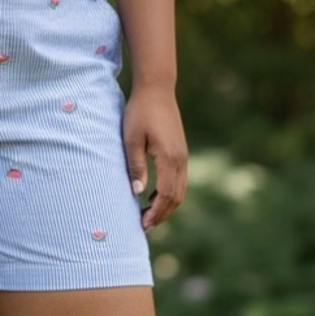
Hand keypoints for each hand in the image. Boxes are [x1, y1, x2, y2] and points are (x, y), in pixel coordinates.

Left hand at [122, 85, 187, 231]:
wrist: (157, 89)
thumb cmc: (140, 112)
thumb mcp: (131, 139)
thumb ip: (135, 166)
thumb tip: (137, 193)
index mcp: (169, 158)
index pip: (165, 196)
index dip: (155, 213)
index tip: (142, 225)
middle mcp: (181, 160)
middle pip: (175, 197)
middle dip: (161, 214)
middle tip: (144, 226)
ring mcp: (183, 155)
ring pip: (179, 190)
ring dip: (166, 205)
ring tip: (148, 214)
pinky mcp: (180, 150)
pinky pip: (178, 179)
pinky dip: (168, 192)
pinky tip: (153, 195)